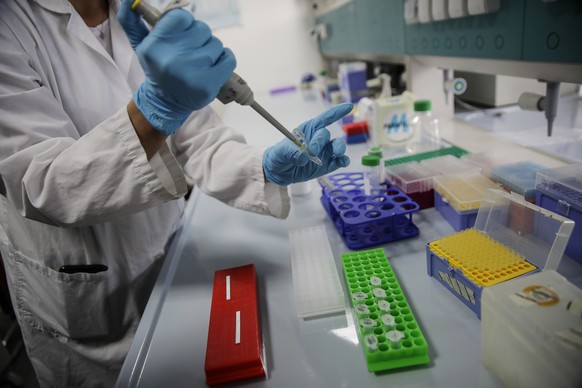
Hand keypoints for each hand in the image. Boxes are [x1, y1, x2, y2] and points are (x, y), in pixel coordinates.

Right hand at [118, 2, 235, 134]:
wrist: (165, 103)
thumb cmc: (157, 69)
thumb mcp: (141, 45)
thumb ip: (132, 21)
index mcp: (155, 45)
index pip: (182, 16)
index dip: (186, 24)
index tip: (182, 36)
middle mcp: (173, 58)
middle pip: (202, 29)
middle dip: (199, 39)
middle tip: (190, 53)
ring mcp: (192, 72)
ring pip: (216, 44)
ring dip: (211, 51)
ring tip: (199, 63)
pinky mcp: (209, 84)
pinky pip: (229, 58)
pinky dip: (224, 60)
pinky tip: (213, 67)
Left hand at [263, 103, 353, 185]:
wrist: (280, 171)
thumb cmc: (281, 155)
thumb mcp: (281, 151)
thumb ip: (292, 151)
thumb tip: (303, 155)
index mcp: (309, 129)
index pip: (325, 118)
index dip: (337, 112)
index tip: (349, 107)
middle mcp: (319, 139)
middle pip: (326, 135)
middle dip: (320, 142)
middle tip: (311, 151)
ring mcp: (325, 152)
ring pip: (337, 146)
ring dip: (339, 148)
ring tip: (337, 154)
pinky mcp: (328, 164)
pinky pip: (339, 161)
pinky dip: (343, 161)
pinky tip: (342, 162)